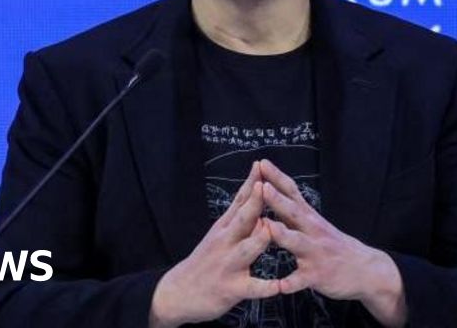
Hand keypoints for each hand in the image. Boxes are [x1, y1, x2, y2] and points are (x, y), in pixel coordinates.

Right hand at [149, 161, 277, 327]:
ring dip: (259, 239)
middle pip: (242, 219)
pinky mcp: (232, 289)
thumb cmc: (204, 261)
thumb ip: (238, 217)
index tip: (260, 165)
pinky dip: (266, 287)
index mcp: (224, 227)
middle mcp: (225, 242)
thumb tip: (256, 195)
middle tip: (265, 186)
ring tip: (271, 229)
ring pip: (247, 249)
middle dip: (255, 203)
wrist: (177, 292)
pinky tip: (279, 286)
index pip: (239, 201)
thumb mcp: (217, 234)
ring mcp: (229, 265)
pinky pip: (252, 287)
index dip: (250, 184)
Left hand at [259, 158, 407, 326]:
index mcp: (310, 218)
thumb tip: (272, 193)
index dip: (277, 177)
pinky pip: (303, 280)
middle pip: (293, 212)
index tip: (261, 163)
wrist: (366, 270)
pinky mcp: (318, 275)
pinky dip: (292, 283)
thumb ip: (294, 212)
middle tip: (262, 187)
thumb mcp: (317, 224)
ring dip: (282, 234)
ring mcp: (316, 253)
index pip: (292, 192)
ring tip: (268, 228)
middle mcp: (313, 231)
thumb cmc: (335, 245)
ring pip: (297, 242)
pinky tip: (281, 287)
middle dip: (276, 199)